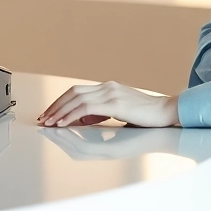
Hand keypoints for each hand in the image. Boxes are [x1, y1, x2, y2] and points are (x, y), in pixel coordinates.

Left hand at [38, 81, 179, 127]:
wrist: (167, 112)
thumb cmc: (146, 116)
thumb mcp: (120, 111)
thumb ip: (101, 112)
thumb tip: (83, 118)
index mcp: (108, 88)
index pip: (77, 91)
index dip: (61, 102)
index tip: (50, 114)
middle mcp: (107, 87)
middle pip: (73, 92)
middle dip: (56, 106)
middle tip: (43, 118)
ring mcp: (111, 93)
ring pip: (77, 99)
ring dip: (60, 111)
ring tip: (49, 122)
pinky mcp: (115, 103)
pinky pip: (87, 108)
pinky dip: (72, 115)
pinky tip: (64, 123)